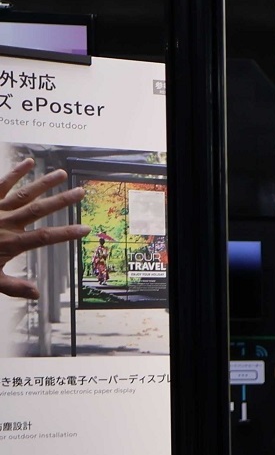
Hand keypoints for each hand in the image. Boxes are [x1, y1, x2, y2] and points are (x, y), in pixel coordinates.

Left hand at [0, 160, 88, 299]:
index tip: (85, 228)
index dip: (67, 233)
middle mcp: (6, 223)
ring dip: (43, 183)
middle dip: (61, 201)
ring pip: (23, 194)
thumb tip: (36, 293)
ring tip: (61, 173)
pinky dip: (15, 172)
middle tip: (80, 192)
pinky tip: (29, 162)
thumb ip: (14, 286)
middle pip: (39, 210)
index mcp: (11, 243)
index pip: (45, 237)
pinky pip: (1, 183)